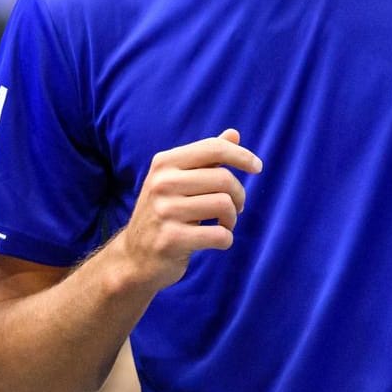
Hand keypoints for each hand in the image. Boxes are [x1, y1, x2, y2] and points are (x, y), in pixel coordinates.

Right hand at [108, 129, 261, 291]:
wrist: (134, 256)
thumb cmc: (164, 213)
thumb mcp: (177, 180)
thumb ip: (206, 158)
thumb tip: (234, 134)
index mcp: (164, 163)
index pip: (212, 148)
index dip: (241, 155)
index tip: (257, 167)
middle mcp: (162, 183)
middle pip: (224, 179)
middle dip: (239, 196)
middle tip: (235, 208)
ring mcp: (165, 211)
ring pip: (224, 205)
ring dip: (232, 219)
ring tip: (223, 225)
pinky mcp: (172, 239)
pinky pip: (219, 235)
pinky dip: (226, 240)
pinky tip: (217, 241)